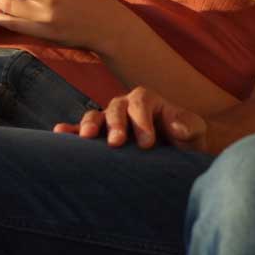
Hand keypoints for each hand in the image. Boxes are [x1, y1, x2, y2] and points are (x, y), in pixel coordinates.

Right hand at [54, 86, 206, 150]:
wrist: (175, 153)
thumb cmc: (185, 139)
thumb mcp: (194, 130)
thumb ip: (188, 124)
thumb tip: (177, 128)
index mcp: (147, 101)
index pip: (141, 102)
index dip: (142, 121)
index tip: (147, 144)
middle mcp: (125, 106)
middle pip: (116, 108)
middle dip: (115, 124)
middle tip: (116, 143)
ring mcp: (108, 120)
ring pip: (95, 115)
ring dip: (89, 124)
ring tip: (86, 137)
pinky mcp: (97, 135)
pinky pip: (79, 130)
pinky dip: (69, 131)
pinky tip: (59, 133)